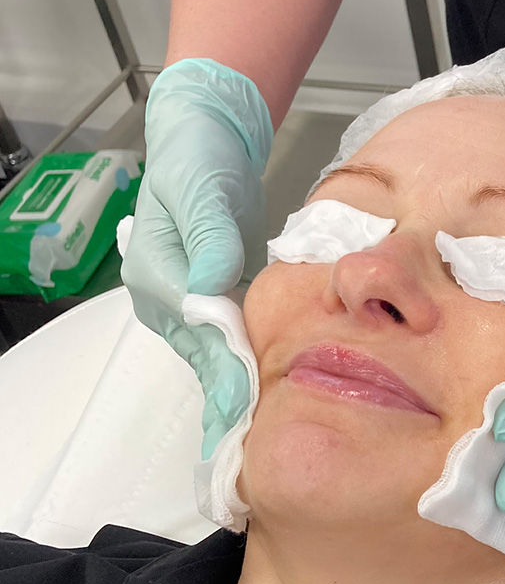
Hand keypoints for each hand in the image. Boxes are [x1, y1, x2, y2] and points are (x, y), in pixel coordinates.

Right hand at [120, 59, 272, 458]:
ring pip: (217, 350)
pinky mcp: (215, 290)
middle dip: (231, 395)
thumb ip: (209, 237)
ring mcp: (189, 295)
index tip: (244, 409)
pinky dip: (247, 361)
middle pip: (204, 351)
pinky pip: (230, 335)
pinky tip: (266, 390)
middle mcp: (167, 293)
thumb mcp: (202, 189)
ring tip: (262, 433)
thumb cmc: (198, 159)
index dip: (223, 371)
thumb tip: (211, 284)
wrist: (206, 138)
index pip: (196, 332)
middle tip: (253, 445)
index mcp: (157, 273)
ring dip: (240, 385)